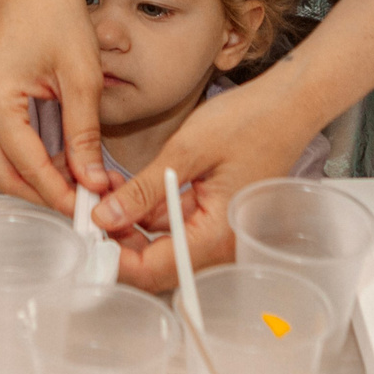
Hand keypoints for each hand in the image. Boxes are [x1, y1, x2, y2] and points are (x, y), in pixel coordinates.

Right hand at [0, 0, 100, 211]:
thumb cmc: (54, 10)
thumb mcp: (81, 76)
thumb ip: (84, 134)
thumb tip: (93, 181)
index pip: (28, 167)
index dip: (62, 194)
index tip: (93, 209)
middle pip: (7, 175)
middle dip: (49, 195)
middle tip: (91, 206)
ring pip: (2, 165)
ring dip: (41, 180)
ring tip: (84, 185)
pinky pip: (2, 144)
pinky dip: (31, 159)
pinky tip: (64, 163)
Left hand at [93, 76, 318, 292]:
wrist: (288, 104)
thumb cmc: (249, 122)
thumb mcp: (186, 151)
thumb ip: (143, 190)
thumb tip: (103, 217)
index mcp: (216, 237)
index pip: (153, 270)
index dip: (113, 258)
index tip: (85, 236)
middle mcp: (218, 244)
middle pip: (154, 261)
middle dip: (116, 239)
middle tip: (86, 209)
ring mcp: (216, 231)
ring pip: (159, 242)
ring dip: (128, 221)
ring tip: (101, 189)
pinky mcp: (213, 215)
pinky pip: (173, 223)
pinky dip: (147, 208)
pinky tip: (126, 186)